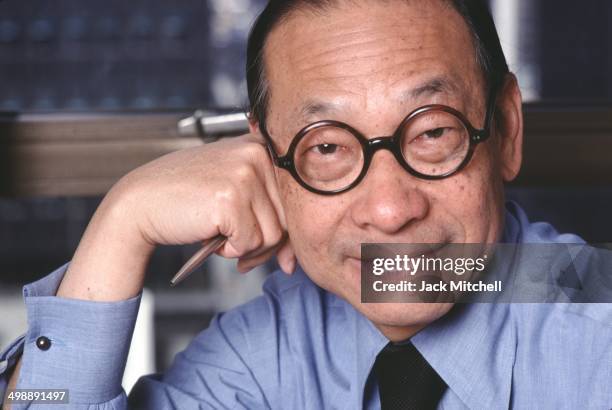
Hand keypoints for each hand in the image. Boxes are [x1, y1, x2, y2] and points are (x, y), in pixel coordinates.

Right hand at [57, 134, 295, 301]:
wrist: (139, 203)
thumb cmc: (186, 200)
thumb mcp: (234, 198)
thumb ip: (268, 219)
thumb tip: (295, 262)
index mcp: (260, 147)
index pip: (293, 197)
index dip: (284, 230)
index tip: (270, 247)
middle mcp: (256, 154)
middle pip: (287, 218)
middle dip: (265, 244)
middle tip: (237, 248)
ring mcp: (244, 174)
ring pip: (272, 234)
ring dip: (247, 248)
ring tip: (221, 238)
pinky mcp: (231, 198)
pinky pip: (250, 242)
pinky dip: (231, 250)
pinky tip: (211, 237)